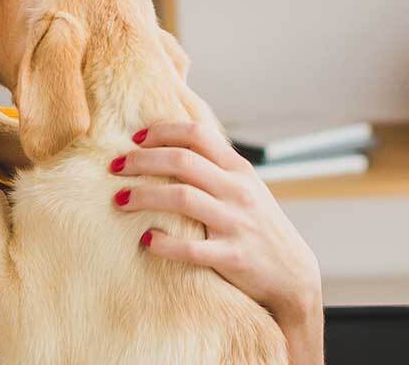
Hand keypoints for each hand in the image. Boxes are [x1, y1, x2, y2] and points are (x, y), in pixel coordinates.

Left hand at [110, 122, 323, 324]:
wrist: (293, 275)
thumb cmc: (259, 227)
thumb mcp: (246, 189)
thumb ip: (216, 168)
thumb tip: (172, 145)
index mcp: (239, 170)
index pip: (198, 135)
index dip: (162, 131)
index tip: (135, 138)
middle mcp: (238, 191)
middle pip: (182, 161)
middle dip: (142, 160)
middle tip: (115, 165)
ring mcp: (236, 223)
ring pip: (181, 198)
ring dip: (144, 196)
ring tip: (120, 200)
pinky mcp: (232, 257)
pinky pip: (191, 248)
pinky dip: (164, 244)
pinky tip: (146, 241)